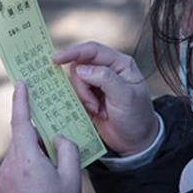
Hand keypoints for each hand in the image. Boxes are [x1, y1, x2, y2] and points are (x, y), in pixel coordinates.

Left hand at [0, 81, 81, 192]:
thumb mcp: (72, 177)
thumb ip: (67, 150)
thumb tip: (57, 138)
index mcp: (27, 158)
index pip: (21, 122)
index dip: (21, 101)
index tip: (20, 83)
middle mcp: (9, 165)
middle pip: (23, 141)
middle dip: (38, 142)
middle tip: (55, 150)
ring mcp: (1, 178)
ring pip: (18, 157)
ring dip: (32, 160)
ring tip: (50, 179)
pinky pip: (13, 172)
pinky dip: (25, 173)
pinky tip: (38, 190)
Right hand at [53, 41, 157, 155]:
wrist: (135, 141)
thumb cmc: (136, 116)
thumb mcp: (125, 96)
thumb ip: (105, 78)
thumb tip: (80, 68)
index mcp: (120, 63)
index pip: (93, 50)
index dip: (73, 52)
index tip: (56, 59)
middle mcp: (107, 69)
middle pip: (80, 65)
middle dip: (82, 86)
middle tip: (94, 105)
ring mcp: (97, 83)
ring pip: (75, 80)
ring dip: (83, 96)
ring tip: (98, 110)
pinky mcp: (89, 96)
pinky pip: (74, 93)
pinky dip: (80, 103)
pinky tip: (93, 111)